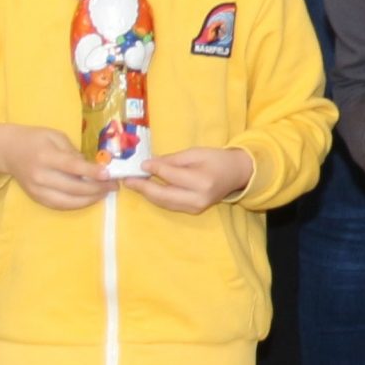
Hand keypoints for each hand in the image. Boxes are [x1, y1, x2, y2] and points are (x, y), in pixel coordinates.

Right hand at [0, 123, 106, 210]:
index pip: (72, 167)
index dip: (92, 172)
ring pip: (67, 201)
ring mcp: (36, 190)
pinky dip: (76, 204)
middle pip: (73, 187)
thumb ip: (73, 152)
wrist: (8, 150)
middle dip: (97, 188)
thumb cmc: (35, 139)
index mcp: (46, 156)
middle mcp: (40, 176)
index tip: (109, 175)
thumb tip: (91, 167)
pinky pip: (59, 206)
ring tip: (104, 193)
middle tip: (114, 185)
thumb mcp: (55, 136)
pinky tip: (89, 199)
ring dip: (89, 200)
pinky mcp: (35, 198)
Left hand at [137, 147, 254, 213]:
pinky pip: (169, 205)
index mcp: (201, 181)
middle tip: (127, 180)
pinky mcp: (193, 211)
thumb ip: (172, 160)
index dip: (154, 170)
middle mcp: (198, 198)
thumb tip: (148, 165)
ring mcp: (195, 208)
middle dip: (143, 187)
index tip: (140, 164)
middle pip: (163, 195)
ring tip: (133, 184)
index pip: (171, 176)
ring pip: (163, 202)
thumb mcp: (195, 153)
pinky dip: (156, 197)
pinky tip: (148, 189)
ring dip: (147, 193)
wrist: (236, 174)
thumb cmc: (217, 159)